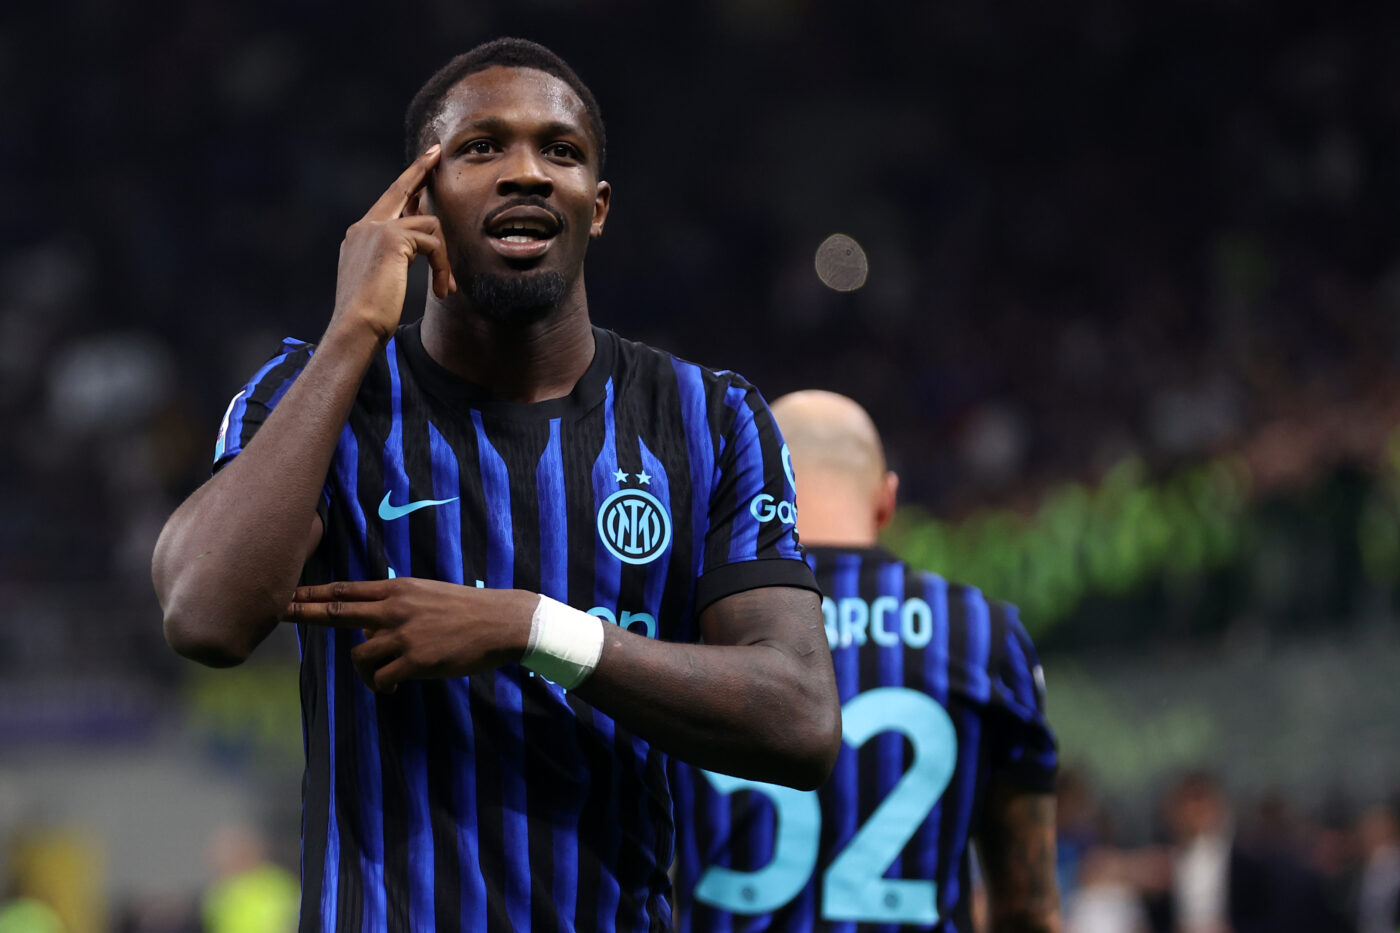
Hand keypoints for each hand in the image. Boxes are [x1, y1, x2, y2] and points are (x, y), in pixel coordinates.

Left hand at [285, 578, 533, 691]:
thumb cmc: (467, 609)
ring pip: (359, 654)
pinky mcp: (415, 660)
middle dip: (304, 613)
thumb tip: (366, 626)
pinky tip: (392, 688)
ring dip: (364, 671)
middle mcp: (394, 608)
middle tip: (278, 613)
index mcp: (398, 589)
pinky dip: (381, 686)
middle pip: (336, 611)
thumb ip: (394, 606)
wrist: (501, 621)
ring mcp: (403, 634)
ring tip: (380, 679)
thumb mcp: (426, 595)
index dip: (312, 593)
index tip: (287, 594)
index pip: (344, 590)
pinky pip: (381, 677)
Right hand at [329, 145, 456, 343]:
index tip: (424, 162)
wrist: (355, 327)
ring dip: (444, 259)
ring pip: (428, 227)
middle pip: (399, 189)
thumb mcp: (381, 280)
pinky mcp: (392, 239)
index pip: (387, 201)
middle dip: (420, 170)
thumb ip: (394, 257)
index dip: (407, 182)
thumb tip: (418, 244)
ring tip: (444, 287)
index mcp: (359, 235)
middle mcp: (364, 227)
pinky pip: (433, 243)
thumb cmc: (370, 315)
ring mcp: (376, 229)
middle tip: (437, 152)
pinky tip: (441, 289)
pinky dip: (442, 266)